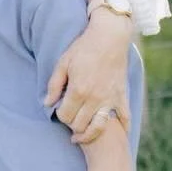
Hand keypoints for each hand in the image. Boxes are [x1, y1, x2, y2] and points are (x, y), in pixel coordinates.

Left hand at [45, 12, 130, 145]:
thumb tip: (47, 103)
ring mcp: (109, 99)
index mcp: (78, 90)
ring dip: (89, 133)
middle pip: (79, 125)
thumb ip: (54, 85)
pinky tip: (118, 133)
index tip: (60, 109)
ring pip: (98, 128)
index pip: (65, 116)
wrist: (110, 37)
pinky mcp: (121, 96)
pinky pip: (124, 118)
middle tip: (71, 117)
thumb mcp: (63, 63)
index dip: (60, 115)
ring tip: (83, 134)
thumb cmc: (84, 48)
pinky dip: (122, 128)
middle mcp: (94, 98)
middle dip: (71, 125)